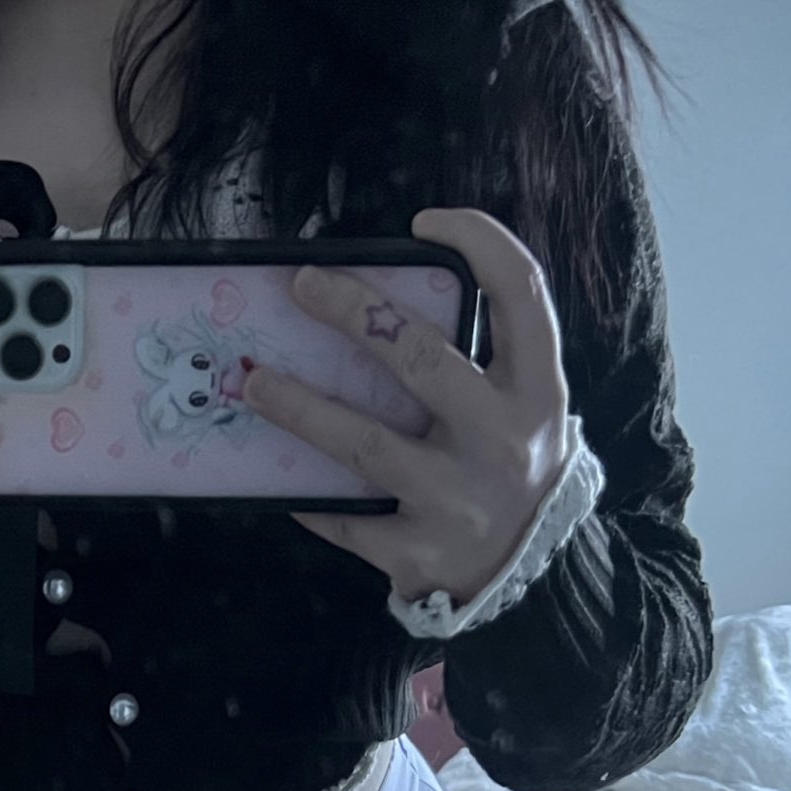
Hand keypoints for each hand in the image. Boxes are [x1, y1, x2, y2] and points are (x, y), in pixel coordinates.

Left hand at [240, 207, 573, 607]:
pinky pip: (347, 515)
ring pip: (366, 443)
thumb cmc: (508, 463)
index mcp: (537, 391)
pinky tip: (279, 476)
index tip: (425, 221)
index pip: (521, 293)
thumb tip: (377, 294)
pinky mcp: (418, 552)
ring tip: (253, 382)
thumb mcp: (520, 404)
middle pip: (422, 359)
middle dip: (354, 313)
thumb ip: (479, 353)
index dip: (478, 241)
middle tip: (302, 286)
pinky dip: (308, 496)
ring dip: (301, 407)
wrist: (523, 569)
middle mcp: (503, 443)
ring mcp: (459, 502)